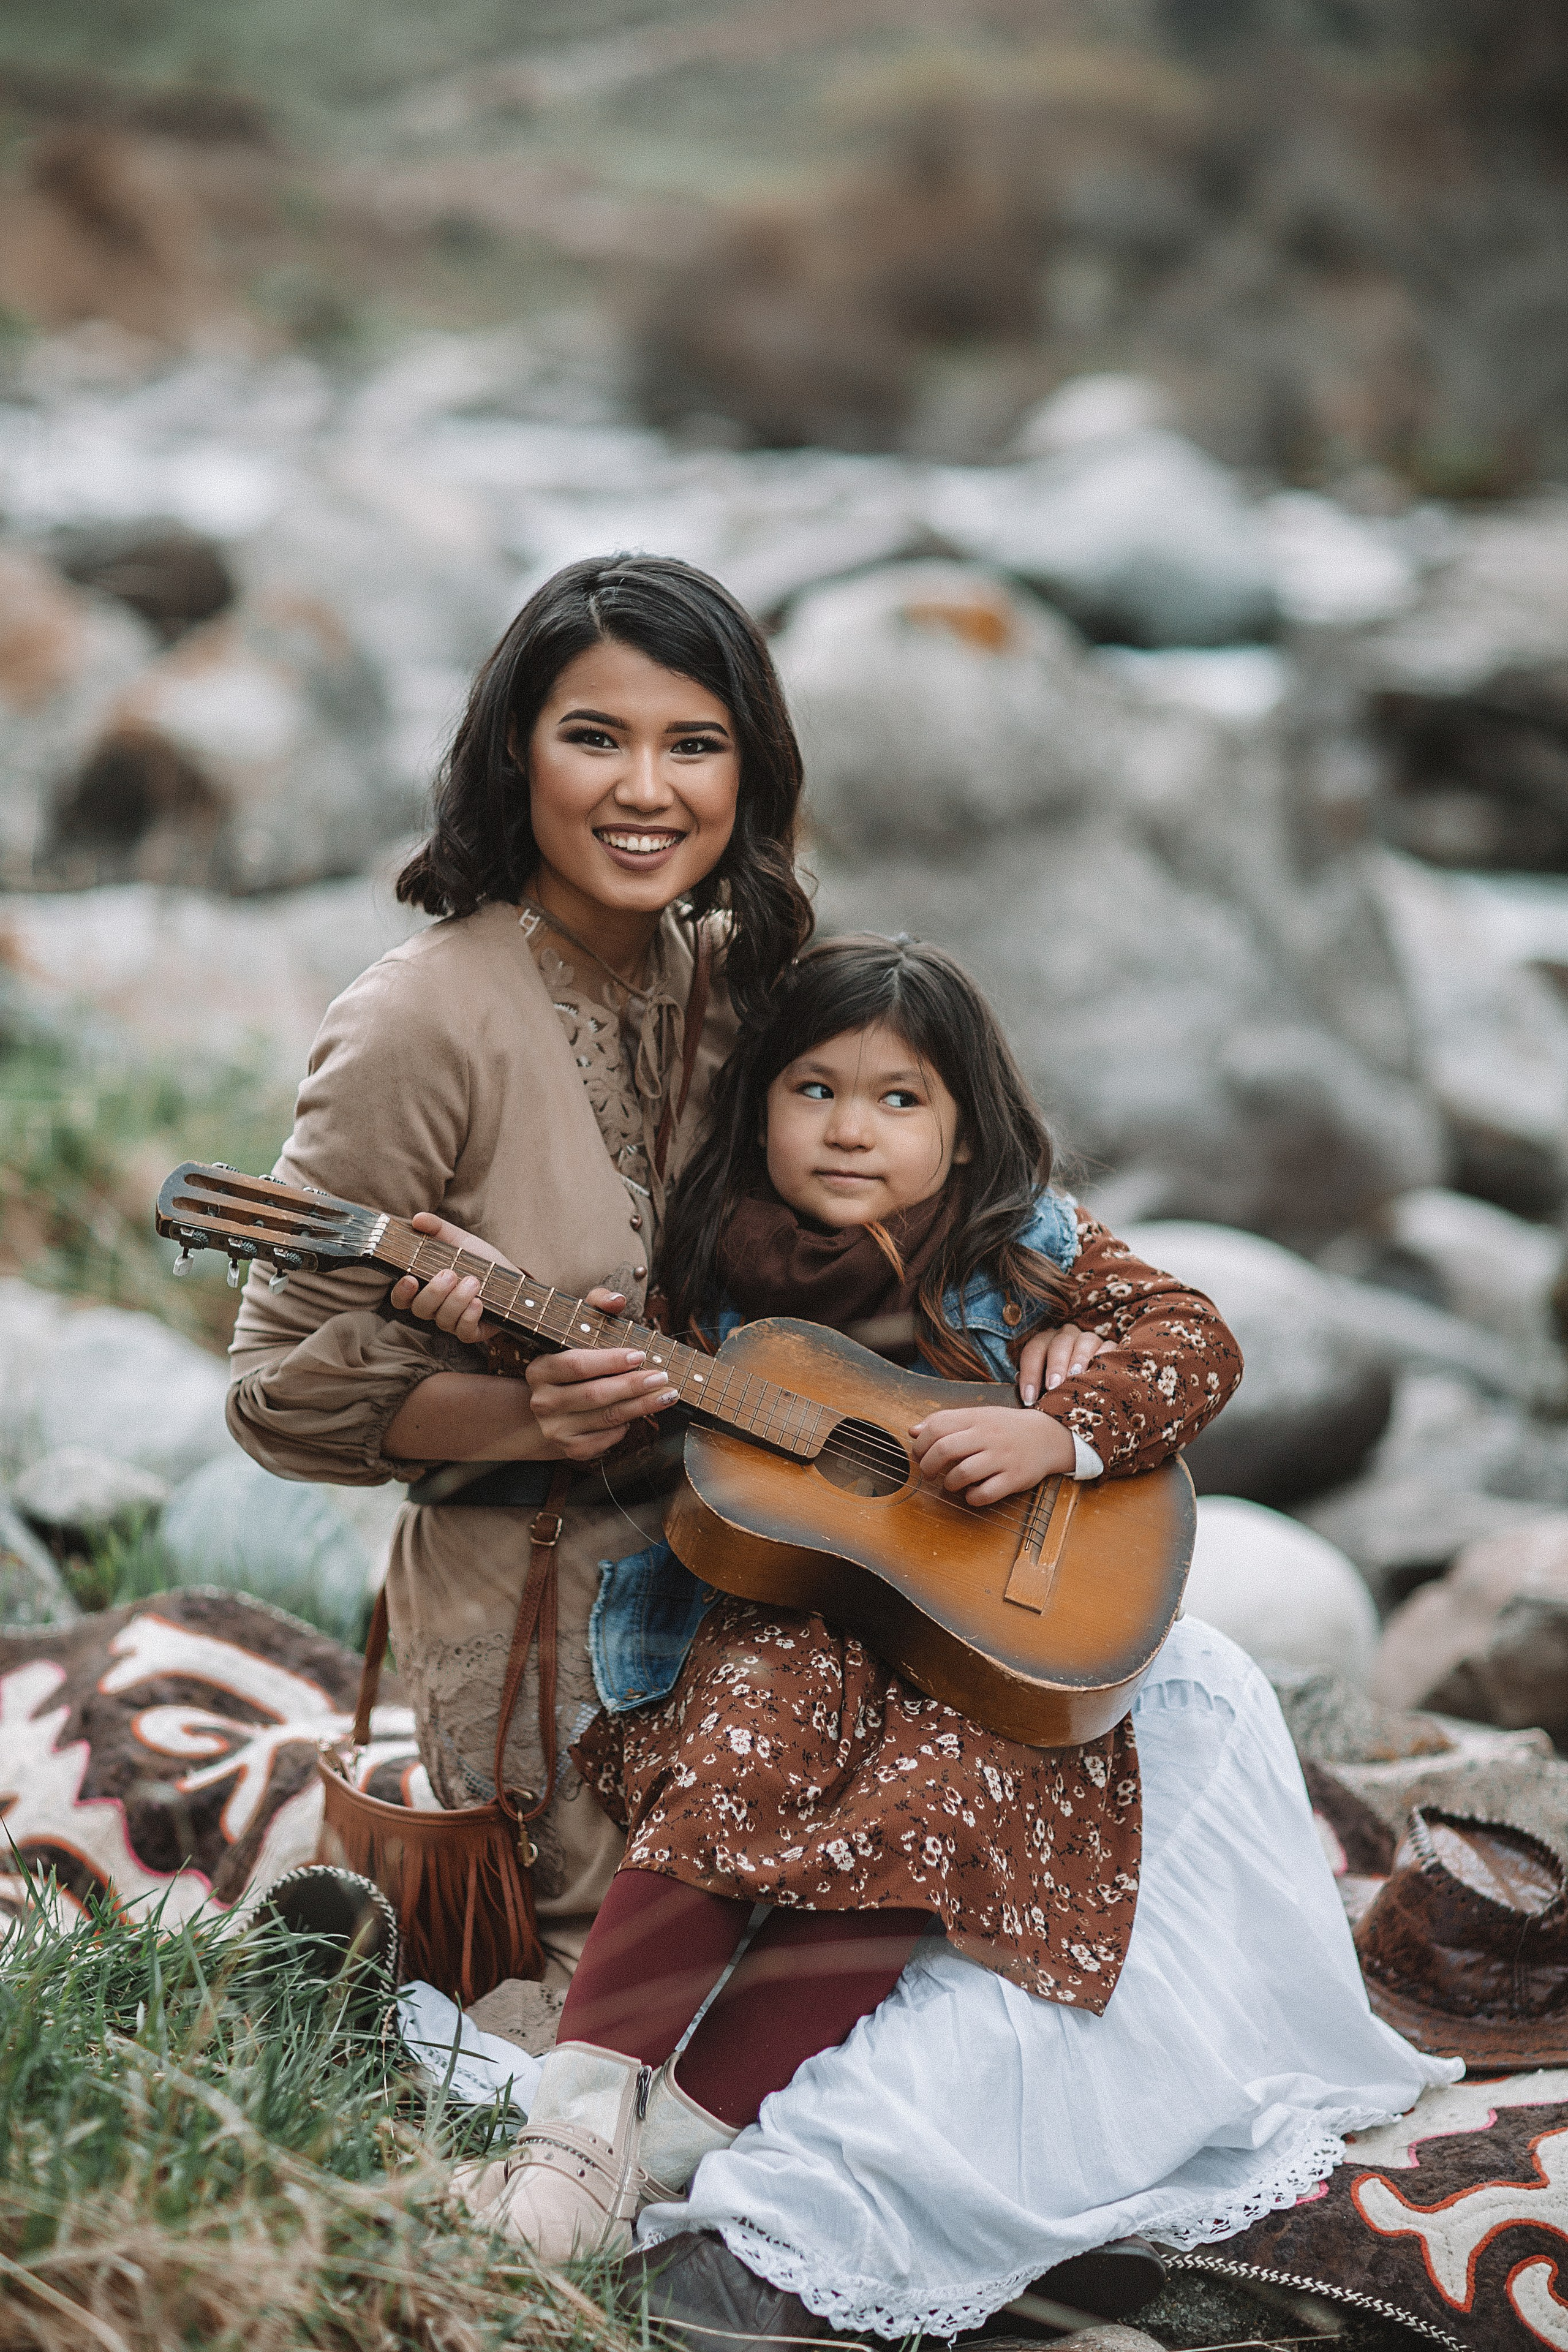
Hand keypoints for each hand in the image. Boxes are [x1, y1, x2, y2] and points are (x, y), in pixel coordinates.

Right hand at [388, 1212, 504, 1345]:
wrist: (514, 1278)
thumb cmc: (482, 1261)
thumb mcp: (461, 1241)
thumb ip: (438, 1229)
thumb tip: (418, 1219)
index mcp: (427, 1288)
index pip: (402, 1298)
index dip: (401, 1292)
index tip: (409, 1278)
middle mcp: (436, 1308)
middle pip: (420, 1310)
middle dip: (434, 1292)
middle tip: (450, 1274)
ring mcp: (453, 1322)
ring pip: (443, 1320)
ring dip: (457, 1300)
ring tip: (473, 1281)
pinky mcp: (473, 1332)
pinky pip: (463, 1332)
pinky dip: (469, 1316)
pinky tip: (479, 1302)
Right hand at [526, 1305, 680, 1461]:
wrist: (554, 1407)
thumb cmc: (575, 1361)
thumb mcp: (579, 1329)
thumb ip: (597, 1307)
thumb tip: (618, 1300)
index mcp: (539, 1369)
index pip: (575, 1365)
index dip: (609, 1361)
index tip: (639, 1355)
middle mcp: (542, 1401)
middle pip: (593, 1395)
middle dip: (633, 1386)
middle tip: (662, 1376)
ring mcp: (553, 1428)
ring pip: (604, 1418)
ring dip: (640, 1407)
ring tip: (666, 1395)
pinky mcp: (568, 1449)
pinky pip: (604, 1440)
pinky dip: (624, 1429)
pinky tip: (638, 1415)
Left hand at [909, 1403, 1074, 1506]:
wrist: (1048, 1436)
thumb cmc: (1006, 1428)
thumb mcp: (977, 1416)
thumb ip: (946, 1421)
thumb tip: (913, 1431)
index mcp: (976, 1418)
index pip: (936, 1426)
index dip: (920, 1444)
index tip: (919, 1454)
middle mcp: (988, 1436)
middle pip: (944, 1449)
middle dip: (928, 1466)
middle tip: (929, 1473)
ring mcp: (1002, 1458)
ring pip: (961, 1473)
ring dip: (948, 1483)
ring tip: (951, 1483)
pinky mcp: (1014, 1479)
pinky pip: (984, 1494)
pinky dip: (971, 1497)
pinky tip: (972, 1493)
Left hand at [1016, 1321, 1107, 1407]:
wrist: (1091, 1386)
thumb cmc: (1060, 1388)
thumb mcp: (1045, 1388)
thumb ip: (1036, 1389)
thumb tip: (1027, 1398)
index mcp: (1045, 1343)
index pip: (1033, 1351)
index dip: (1029, 1374)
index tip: (1029, 1399)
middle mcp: (1066, 1337)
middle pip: (1059, 1344)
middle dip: (1055, 1365)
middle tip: (1053, 1386)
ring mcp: (1089, 1340)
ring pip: (1084, 1342)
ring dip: (1079, 1359)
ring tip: (1076, 1376)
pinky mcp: (1110, 1346)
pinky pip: (1109, 1347)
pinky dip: (1105, 1357)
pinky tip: (1101, 1372)